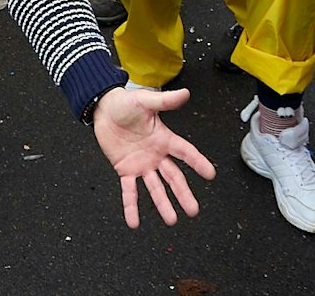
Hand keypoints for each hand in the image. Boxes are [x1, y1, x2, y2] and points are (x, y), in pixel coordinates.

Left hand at [91, 86, 215, 227]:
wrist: (104, 108)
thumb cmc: (126, 103)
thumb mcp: (145, 101)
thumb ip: (165, 100)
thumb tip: (185, 93)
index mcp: (164, 139)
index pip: (185, 152)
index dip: (198, 162)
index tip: (211, 174)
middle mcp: (156, 155)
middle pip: (173, 177)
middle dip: (183, 194)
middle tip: (193, 210)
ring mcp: (141, 164)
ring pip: (155, 188)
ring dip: (163, 204)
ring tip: (172, 220)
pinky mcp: (125, 170)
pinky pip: (129, 191)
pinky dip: (131, 206)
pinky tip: (134, 221)